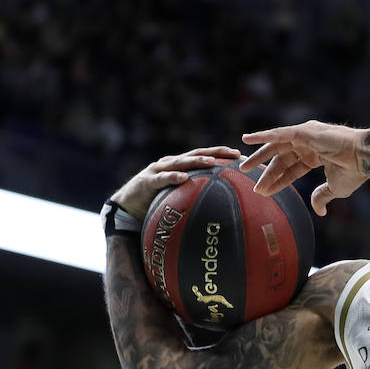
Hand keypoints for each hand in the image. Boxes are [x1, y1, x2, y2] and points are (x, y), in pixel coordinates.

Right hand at [109, 147, 240, 217]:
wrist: (126, 208)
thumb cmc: (156, 204)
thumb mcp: (179, 200)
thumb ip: (196, 200)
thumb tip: (223, 216)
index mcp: (180, 167)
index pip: (205, 157)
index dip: (223, 155)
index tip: (243, 157)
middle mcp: (171, 164)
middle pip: (197, 154)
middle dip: (216, 152)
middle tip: (235, 154)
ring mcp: (158, 170)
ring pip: (181, 162)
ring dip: (197, 161)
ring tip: (212, 162)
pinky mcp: (147, 181)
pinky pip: (162, 179)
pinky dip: (173, 177)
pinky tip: (184, 178)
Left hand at [240, 120, 368, 214]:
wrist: (364, 158)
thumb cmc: (354, 171)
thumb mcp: (334, 188)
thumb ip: (322, 196)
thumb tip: (319, 211)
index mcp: (316, 155)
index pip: (291, 169)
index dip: (278, 181)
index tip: (264, 191)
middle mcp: (308, 143)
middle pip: (280, 157)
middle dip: (264, 169)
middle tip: (247, 177)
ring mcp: (305, 135)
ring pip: (276, 146)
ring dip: (258, 155)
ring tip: (243, 165)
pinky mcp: (303, 131)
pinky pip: (278, 133)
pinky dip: (262, 136)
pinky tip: (247, 139)